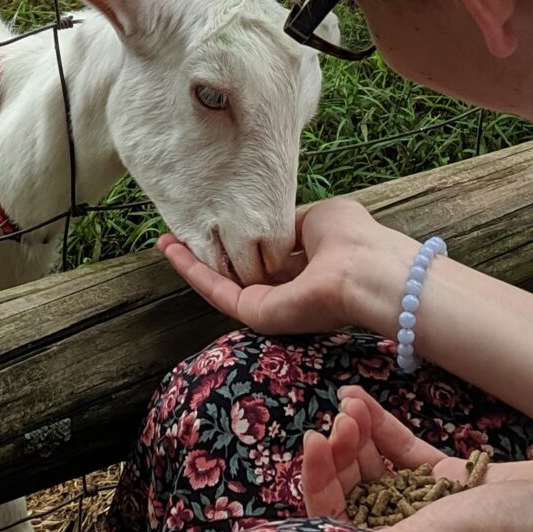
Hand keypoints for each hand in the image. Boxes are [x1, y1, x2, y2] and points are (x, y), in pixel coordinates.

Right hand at [159, 197, 416, 335]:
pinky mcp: (258, 314)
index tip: (216, 217)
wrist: (368, 273)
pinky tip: (172, 251)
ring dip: (192, 262)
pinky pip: (219, 292)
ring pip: (223, 283)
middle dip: (208, 252)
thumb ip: (292, 223)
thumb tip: (270, 222)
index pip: (266, 252)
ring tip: (164, 241)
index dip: (240, 236)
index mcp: (308, 262)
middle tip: (178, 234)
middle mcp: (288, 287)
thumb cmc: (355, 240)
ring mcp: (271, 304)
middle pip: (239, 270)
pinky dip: (193, 271)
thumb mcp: (320, 218)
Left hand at [302, 384, 532, 531]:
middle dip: (338, 451)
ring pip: (375, 465)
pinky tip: (361, 398)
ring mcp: (428, 502)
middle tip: (337, 422)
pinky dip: (381, 425)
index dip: (316, 479)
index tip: (313, 440)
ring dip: (356, 433)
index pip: (333, 519)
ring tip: (349, 404)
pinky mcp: (451, 476)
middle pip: (351, 489)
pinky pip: (405, 449)